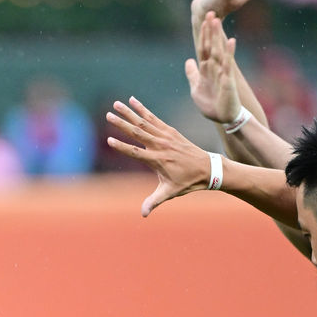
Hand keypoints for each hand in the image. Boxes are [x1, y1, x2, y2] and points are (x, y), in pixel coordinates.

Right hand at [105, 98, 210, 216]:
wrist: (207, 168)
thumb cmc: (187, 182)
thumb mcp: (170, 193)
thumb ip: (154, 201)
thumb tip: (143, 214)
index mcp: (158, 160)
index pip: (136, 152)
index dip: (122, 146)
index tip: (109, 140)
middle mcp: (160, 145)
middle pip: (138, 132)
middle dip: (122, 123)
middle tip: (108, 114)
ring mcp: (165, 136)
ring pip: (144, 121)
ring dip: (129, 112)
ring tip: (117, 103)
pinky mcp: (170, 130)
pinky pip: (154, 118)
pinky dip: (143, 109)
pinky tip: (134, 101)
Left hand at [185, 12, 241, 124]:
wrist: (223, 118)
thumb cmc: (211, 104)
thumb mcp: (196, 88)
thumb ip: (192, 74)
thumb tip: (188, 61)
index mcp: (206, 69)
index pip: (203, 48)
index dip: (203, 35)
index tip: (203, 20)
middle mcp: (214, 67)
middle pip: (211, 45)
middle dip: (210, 30)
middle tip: (210, 13)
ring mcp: (222, 72)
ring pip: (218, 51)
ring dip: (217, 36)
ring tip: (217, 21)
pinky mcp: (228, 80)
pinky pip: (228, 65)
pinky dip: (229, 53)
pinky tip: (232, 41)